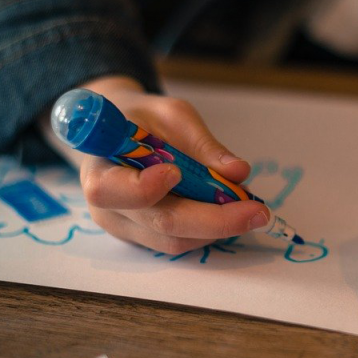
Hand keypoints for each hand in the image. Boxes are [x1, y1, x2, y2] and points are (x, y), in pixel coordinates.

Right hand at [48, 76, 269, 253]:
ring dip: (219, 228)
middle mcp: (107, 207)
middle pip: (160, 223)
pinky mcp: (145, 239)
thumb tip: (237, 172)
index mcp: (100, 168)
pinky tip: (230, 212)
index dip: (144, 187)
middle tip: (256, 211)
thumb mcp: (173, 115)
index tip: (175, 172)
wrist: (122, 134)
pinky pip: (180, 242)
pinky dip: (210, 230)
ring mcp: (126, 228)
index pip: (111, 190)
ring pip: (175, 241)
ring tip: (250, 208)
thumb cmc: (144, 119)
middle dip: (214, 220)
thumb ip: (202, 144)